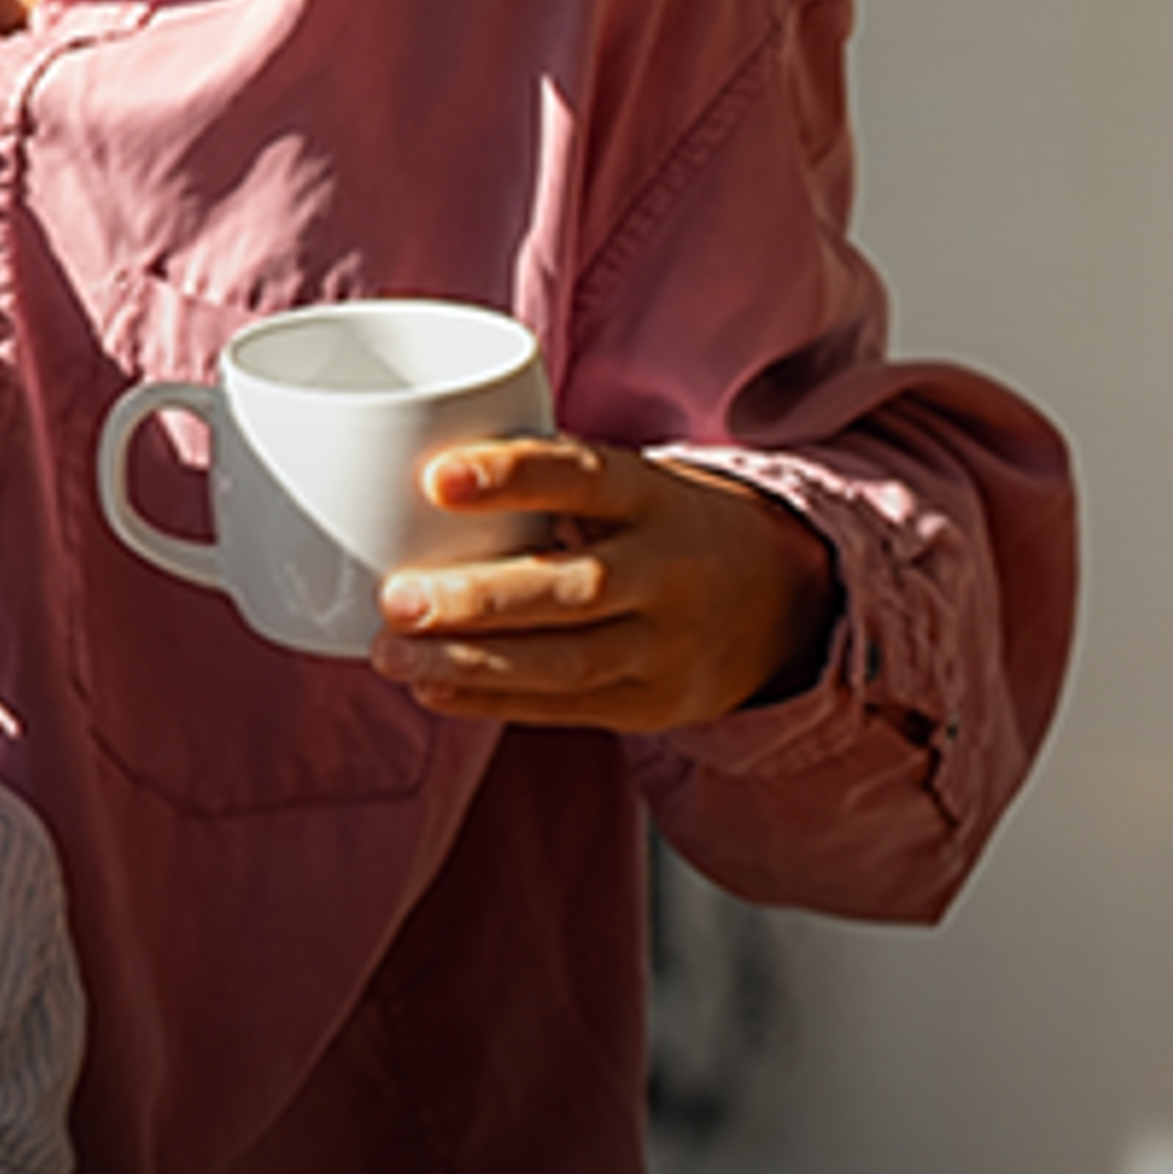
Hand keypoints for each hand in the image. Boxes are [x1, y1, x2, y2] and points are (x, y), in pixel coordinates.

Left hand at [368, 439, 838, 733]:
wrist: (781, 599)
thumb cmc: (656, 525)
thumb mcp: (625, 483)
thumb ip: (540, 476)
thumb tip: (393, 465)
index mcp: (654, 496)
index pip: (586, 476)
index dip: (513, 475)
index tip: (434, 477)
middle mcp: (670, 571)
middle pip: (574, 587)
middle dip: (477, 598)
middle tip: (392, 597)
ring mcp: (668, 646)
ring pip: (568, 660)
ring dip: (470, 663)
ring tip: (391, 654)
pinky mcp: (653, 704)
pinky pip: (566, 708)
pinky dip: (491, 701)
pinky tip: (429, 689)